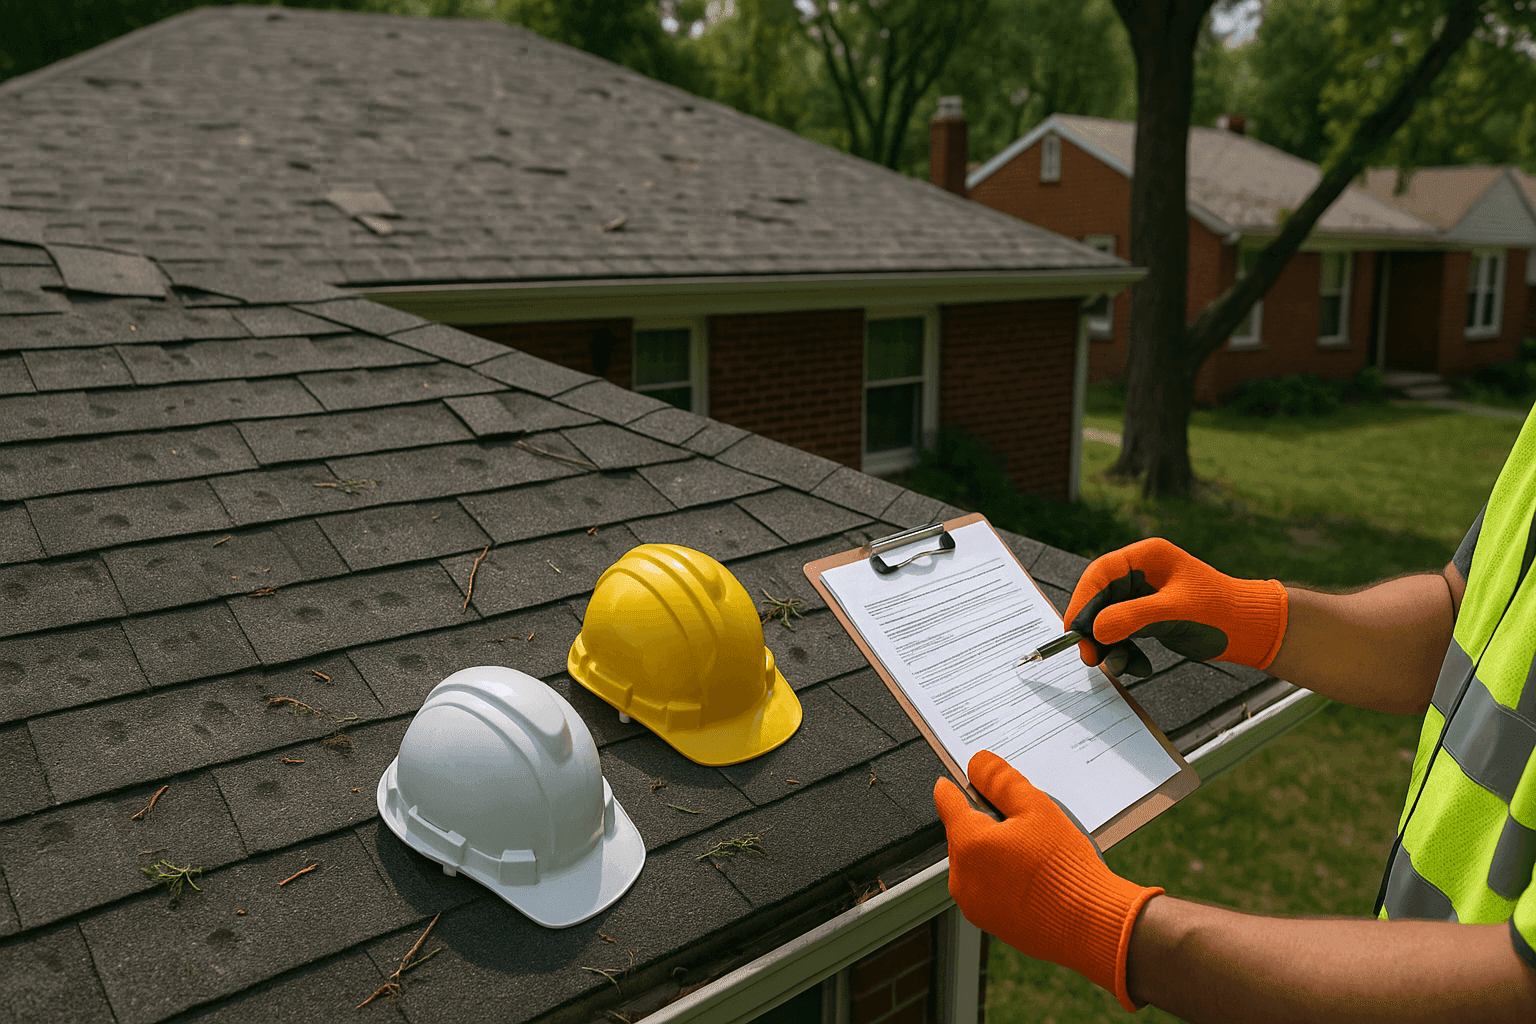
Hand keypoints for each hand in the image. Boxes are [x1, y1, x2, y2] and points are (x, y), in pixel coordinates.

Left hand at [934, 751, 1162, 1011]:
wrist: (1091, 924)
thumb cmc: (1065, 867)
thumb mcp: (1036, 807)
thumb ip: (1001, 781)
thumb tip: (977, 763)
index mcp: (967, 843)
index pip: (947, 801)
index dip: (958, 785)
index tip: (964, 779)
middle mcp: (961, 877)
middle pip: (964, 833)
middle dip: (987, 823)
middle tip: (1023, 822)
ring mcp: (975, 904)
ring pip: (977, 863)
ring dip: (996, 852)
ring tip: (1035, 852)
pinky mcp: (991, 923)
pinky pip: (989, 889)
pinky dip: (1004, 878)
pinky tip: (1035, 877)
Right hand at [1063, 537, 1287, 676]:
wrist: (1250, 631)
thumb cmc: (1220, 613)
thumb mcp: (1173, 614)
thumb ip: (1131, 618)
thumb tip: (1094, 630)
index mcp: (1147, 557)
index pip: (1101, 573)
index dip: (1083, 601)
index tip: (1075, 629)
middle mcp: (1142, 572)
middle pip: (1100, 598)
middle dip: (1094, 630)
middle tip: (1089, 656)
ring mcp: (1144, 595)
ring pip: (1109, 619)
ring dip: (1110, 645)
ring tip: (1119, 667)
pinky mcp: (1149, 617)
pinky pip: (1123, 633)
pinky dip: (1125, 651)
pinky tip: (1139, 666)